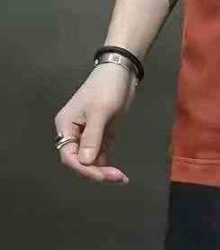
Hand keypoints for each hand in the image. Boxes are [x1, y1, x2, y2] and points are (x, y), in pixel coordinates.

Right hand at [53, 62, 137, 182]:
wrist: (122, 71)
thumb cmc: (107, 87)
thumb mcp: (100, 111)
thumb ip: (92, 137)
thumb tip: (85, 163)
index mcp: (66, 126)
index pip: (69, 155)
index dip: (84, 168)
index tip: (102, 176)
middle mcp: (74, 133)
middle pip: (80, 160)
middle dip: (96, 171)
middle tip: (117, 178)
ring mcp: (89, 134)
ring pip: (91, 159)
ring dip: (104, 170)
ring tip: (121, 178)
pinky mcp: (102, 133)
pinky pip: (101, 153)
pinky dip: (108, 163)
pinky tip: (118, 173)